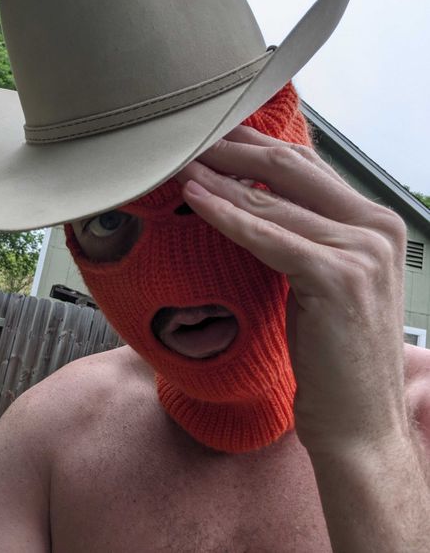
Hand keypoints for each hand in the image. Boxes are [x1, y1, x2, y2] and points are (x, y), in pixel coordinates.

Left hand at [177, 125, 408, 453]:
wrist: (360, 421)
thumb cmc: (336, 354)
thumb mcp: (324, 279)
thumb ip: (304, 233)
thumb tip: (251, 197)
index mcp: (377, 221)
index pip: (306, 166)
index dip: (255, 146)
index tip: (215, 138)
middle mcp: (377, 226)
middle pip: (290, 168)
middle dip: (233, 150)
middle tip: (190, 140)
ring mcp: (362, 250)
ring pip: (272, 200)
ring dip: (220, 179)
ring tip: (182, 165)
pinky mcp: (338, 277)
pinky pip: (267, 236)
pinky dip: (227, 216)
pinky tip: (196, 198)